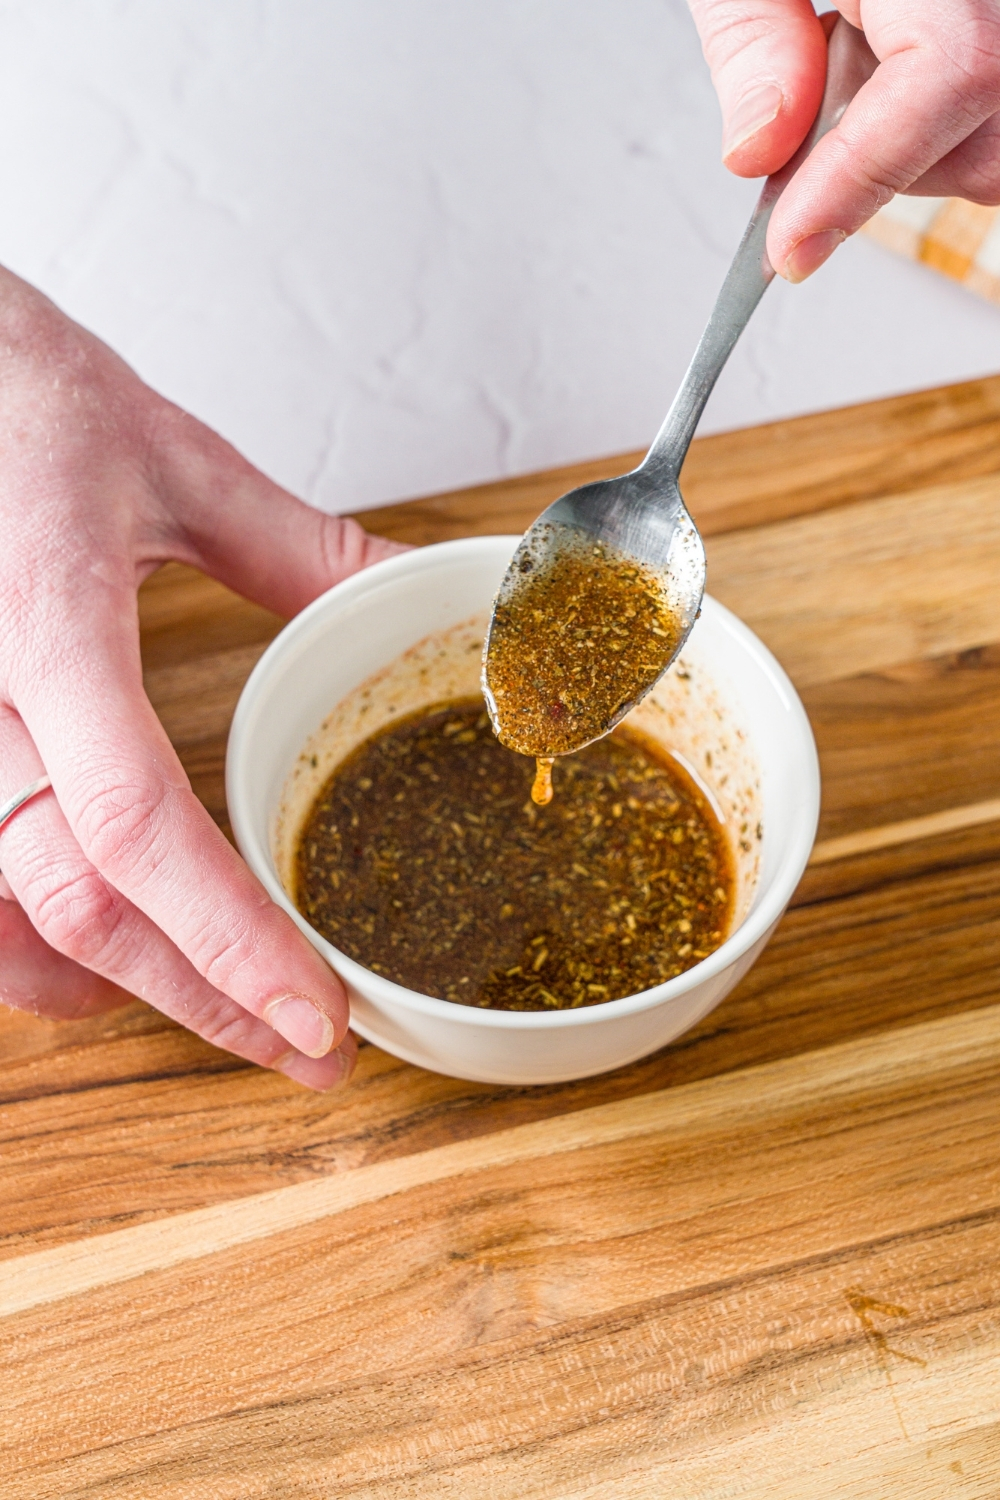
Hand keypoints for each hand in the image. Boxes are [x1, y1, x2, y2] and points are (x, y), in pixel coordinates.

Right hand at [0, 267, 404, 1088]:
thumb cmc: (10, 393)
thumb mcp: (170, 459)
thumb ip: (290, 547)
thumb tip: (394, 596)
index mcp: (48, 628)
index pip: (138, 826)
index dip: (227, 939)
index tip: (318, 1013)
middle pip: (81, 908)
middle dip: (205, 999)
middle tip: (312, 1048)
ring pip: (6, 925)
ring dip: (117, 994)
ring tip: (227, 1019)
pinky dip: (32, 950)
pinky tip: (97, 967)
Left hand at [688, 0, 999, 278]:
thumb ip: (752, 35)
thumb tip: (758, 151)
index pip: (955, 73)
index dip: (866, 176)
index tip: (789, 248)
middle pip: (989, 132)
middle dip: (886, 167)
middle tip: (808, 129)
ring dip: (912, 146)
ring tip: (854, 59)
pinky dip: (940, 125)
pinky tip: (891, 65)